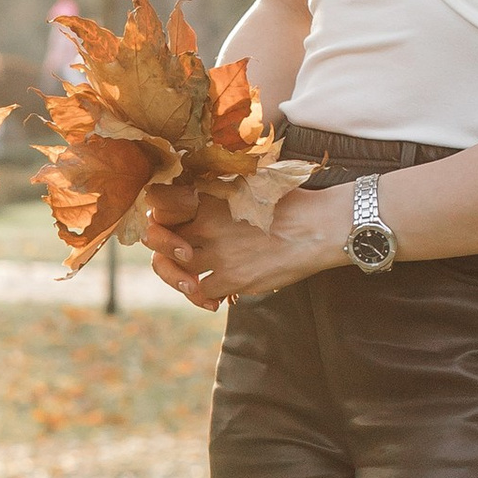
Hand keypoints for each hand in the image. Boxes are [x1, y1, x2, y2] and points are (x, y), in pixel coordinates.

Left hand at [147, 178, 354, 307]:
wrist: (319, 227)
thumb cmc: (291, 201)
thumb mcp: (251, 180)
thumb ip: (220, 184)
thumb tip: (200, 183)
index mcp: (208, 196)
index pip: (159, 202)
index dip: (158, 214)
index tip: (168, 221)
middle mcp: (206, 224)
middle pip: (162, 241)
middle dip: (166, 249)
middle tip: (179, 255)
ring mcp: (218, 253)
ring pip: (177, 270)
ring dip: (181, 276)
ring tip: (194, 278)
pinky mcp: (233, 278)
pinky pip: (201, 292)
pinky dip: (203, 296)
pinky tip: (216, 297)